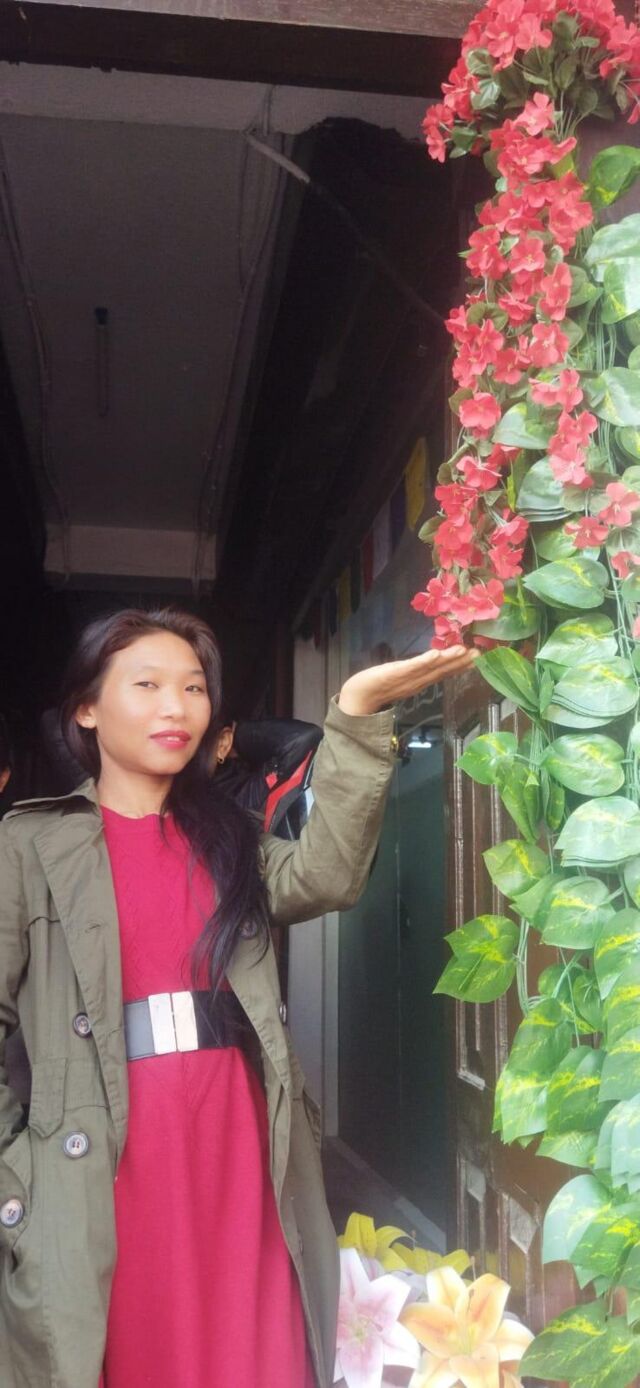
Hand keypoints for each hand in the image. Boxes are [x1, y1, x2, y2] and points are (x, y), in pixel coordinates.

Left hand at [338, 646, 478, 715]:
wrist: (358, 695)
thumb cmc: (378, 685)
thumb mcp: (401, 678)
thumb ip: (416, 672)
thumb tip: (430, 663)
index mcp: (419, 681)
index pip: (442, 672)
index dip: (459, 665)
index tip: (476, 658)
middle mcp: (417, 681)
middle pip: (441, 671)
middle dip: (460, 662)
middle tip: (478, 653)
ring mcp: (407, 678)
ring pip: (431, 668)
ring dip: (448, 660)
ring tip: (463, 651)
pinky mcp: (395, 673)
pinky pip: (412, 667)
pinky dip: (425, 661)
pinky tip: (437, 654)